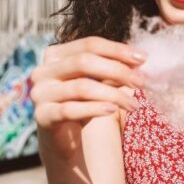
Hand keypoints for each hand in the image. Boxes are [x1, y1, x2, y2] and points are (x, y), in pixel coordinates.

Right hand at [29, 36, 145, 149]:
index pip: (89, 44)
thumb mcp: (97, 82)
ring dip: (113, 95)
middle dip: (117, 71)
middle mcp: (43, 70)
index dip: (117, 50)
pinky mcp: (42, 116)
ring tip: (134, 105)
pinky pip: (71, 110)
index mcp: (55, 54)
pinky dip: (95, 109)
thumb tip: (140, 59)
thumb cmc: (83, 103)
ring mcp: (40, 93)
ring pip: (81, 87)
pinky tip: (113, 111)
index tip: (143, 59)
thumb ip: (112, 69)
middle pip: (84, 62)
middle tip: (141, 82)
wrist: (64, 138)